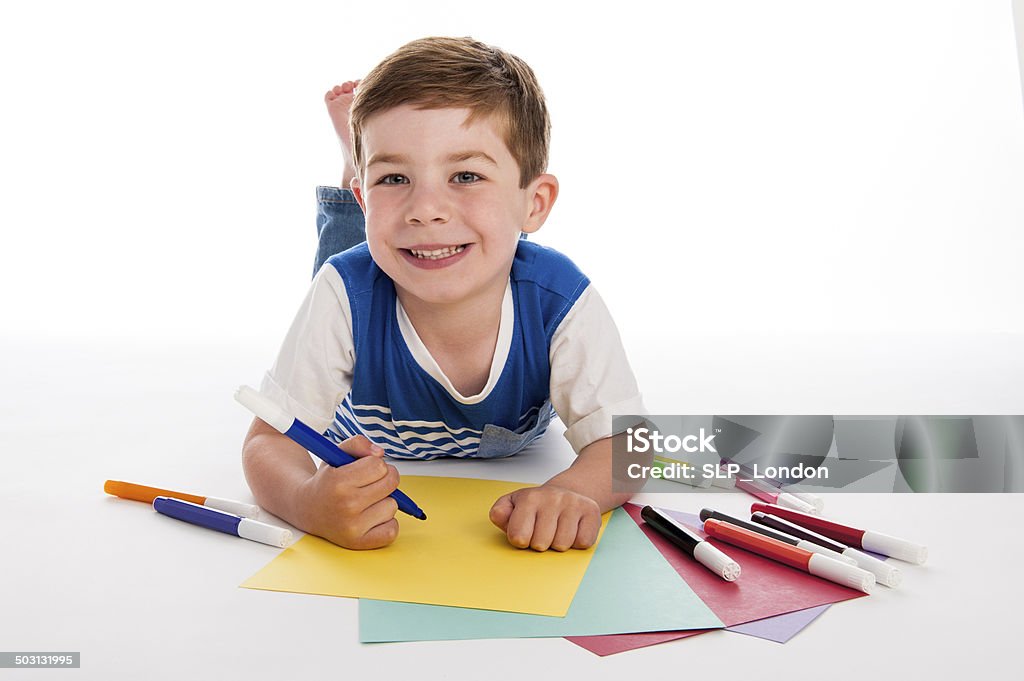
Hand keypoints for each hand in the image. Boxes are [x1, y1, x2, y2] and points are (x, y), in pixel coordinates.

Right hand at [297, 435, 399, 549]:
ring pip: (392, 506)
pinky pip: (392, 529)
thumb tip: (380, 453)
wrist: (308, 510)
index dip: (376, 464)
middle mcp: (346, 506)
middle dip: (384, 479)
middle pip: (390, 483)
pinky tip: (371, 517)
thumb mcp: (336, 454)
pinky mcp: (360, 543)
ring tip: (366, 502)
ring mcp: (353, 527)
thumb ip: (358, 444)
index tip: (366, 469)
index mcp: (339, 482)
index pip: (379, 465)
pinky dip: (386, 523)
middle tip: (370, 483)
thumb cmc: (327, 482)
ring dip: (384, 502)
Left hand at [488, 484, 600, 551]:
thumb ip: (500, 513)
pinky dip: (577, 543)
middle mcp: (552, 497)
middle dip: (540, 543)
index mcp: (529, 498)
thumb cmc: (536, 507)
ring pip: (562, 545)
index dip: (521, 541)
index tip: (524, 533)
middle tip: (543, 531)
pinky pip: (583, 542)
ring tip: (557, 530)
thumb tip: (499, 516)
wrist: (566, 493)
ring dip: (558, 544)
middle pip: (541, 544)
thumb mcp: (512, 506)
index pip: (518, 537)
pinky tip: (572, 530)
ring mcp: (573, 503)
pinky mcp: (591, 511)